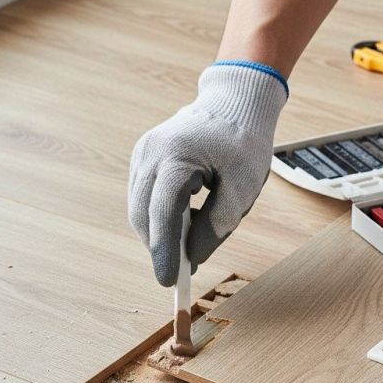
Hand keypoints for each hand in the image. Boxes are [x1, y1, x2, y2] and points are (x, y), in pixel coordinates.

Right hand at [128, 62, 286, 285]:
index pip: (162, 214)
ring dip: (157, 233)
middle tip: (178, 272)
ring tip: (184, 248)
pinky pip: (143, 196)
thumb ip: (217, 225)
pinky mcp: (143, 157)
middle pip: (143, 215)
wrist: (235, 101)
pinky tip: (180, 225)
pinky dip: (157, 217)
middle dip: (158, 247)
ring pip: (139, 208)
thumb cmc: (243, 142)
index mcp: (177, 158)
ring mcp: (143, 154)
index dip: (164, 251)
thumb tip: (192, 257)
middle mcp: (150, 154)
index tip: (168, 281)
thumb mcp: (242, 188)